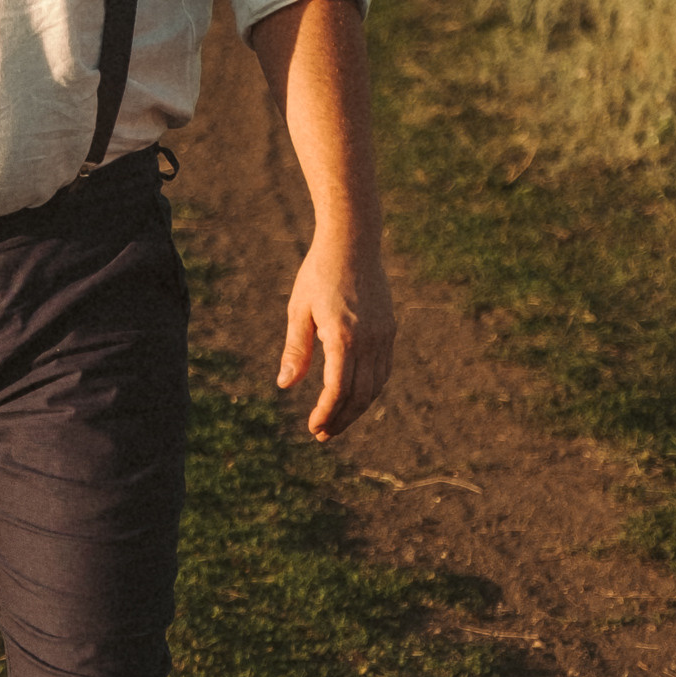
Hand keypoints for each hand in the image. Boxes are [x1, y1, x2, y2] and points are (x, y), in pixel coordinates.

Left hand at [277, 230, 395, 440]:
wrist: (354, 242)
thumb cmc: (319, 274)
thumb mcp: (299, 310)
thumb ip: (296, 350)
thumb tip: (285, 386)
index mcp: (344, 336)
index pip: (339, 389)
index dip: (327, 413)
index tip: (313, 427)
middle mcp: (370, 339)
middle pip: (360, 394)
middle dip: (342, 418)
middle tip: (323, 434)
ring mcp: (384, 335)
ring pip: (376, 385)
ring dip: (357, 408)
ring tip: (337, 421)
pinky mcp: (390, 329)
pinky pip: (383, 369)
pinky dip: (370, 389)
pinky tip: (355, 396)